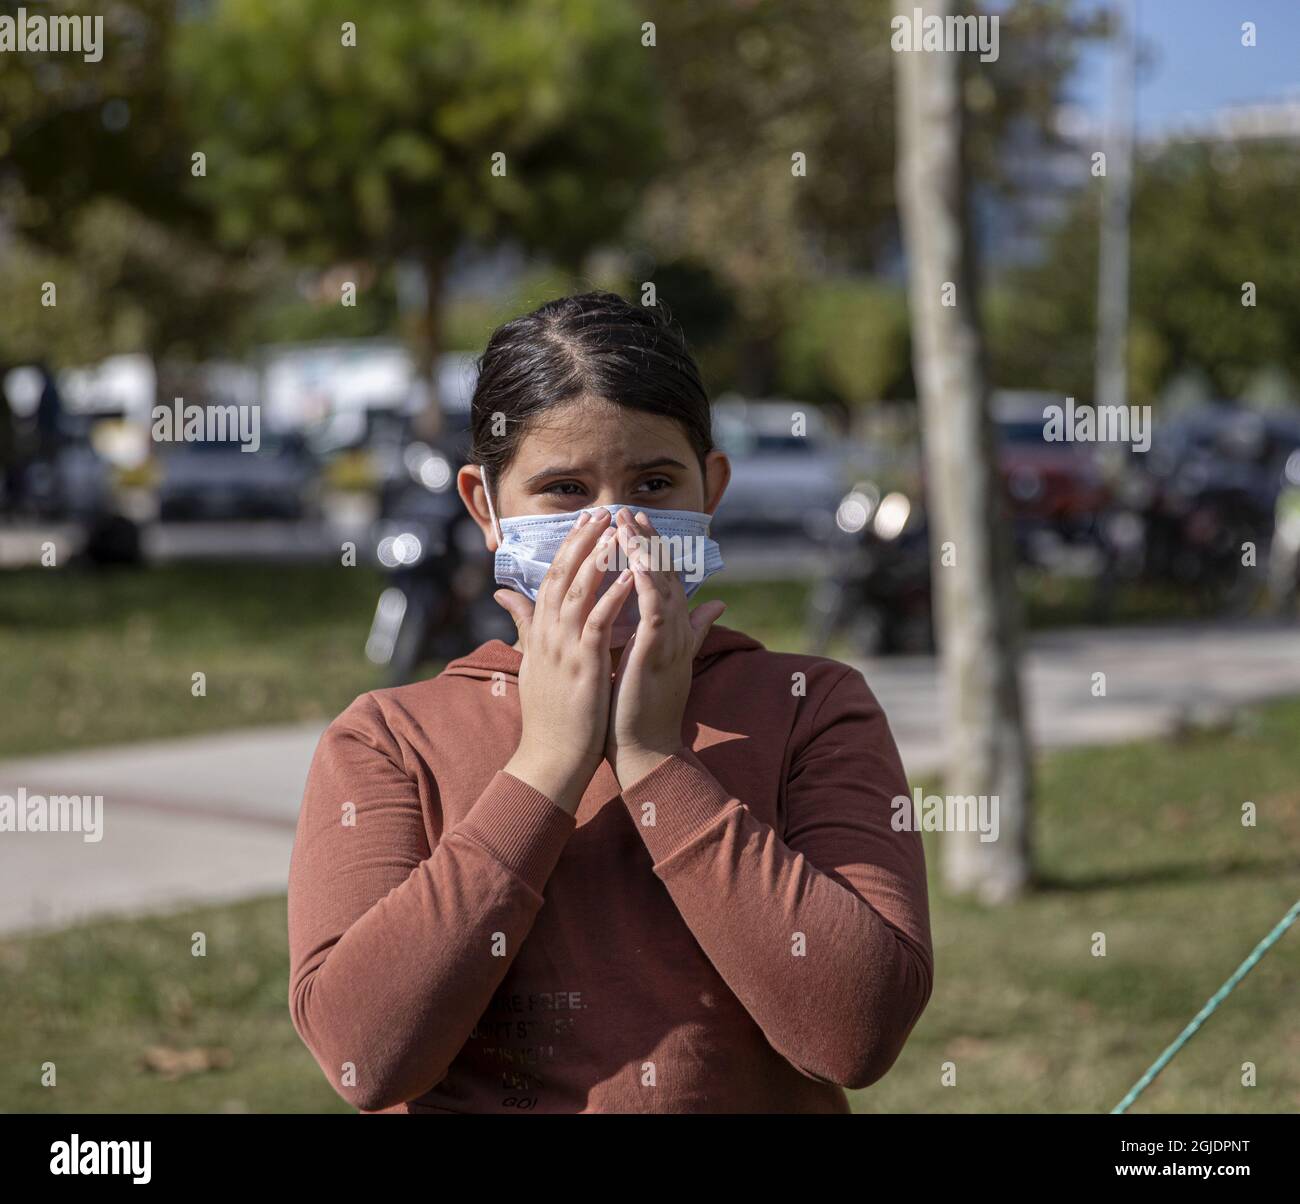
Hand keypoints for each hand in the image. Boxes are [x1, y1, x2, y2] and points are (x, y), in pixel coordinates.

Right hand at [494, 508, 636, 813]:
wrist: (551, 758)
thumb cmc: (549, 713)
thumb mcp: (533, 660)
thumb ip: (523, 622)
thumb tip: (503, 593)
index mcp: (540, 632)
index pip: (553, 578)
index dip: (569, 547)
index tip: (586, 521)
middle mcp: (548, 635)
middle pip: (563, 576)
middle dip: (583, 541)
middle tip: (602, 512)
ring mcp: (564, 649)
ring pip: (580, 592)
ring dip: (599, 559)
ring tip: (617, 531)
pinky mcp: (583, 666)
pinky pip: (599, 623)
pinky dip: (613, 597)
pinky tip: (630, 576)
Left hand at [606, 509, 725, 787]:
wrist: (644, 751)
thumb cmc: (644, 710)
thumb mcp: (666, 660)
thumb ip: (692, 631)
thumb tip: (717, 604)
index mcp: (673, 632)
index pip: (666, 581)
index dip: (654, 550)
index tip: (635, 523)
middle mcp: (676, 632)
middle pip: (666, 575)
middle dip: (648, 541)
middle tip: (628, 510)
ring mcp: (669, 641)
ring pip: (660, 585)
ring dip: (644, 551)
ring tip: (626, 522)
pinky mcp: (656, 652)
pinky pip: (653, 608)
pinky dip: (644, 581)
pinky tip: (630, 559)